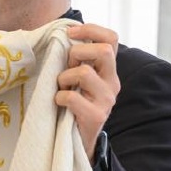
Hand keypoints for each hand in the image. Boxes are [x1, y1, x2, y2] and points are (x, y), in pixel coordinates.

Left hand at [57, 23, 119, 161]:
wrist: (79, 141)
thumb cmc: (73, 105)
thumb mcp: (78, 80)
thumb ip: (77, 61)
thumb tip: (62, 37)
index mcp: (108, 70)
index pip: (111, 39)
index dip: (91, 30)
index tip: (70, 33)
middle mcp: (112, 82)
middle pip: (104, 51)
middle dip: (78, 53)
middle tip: (66, 66)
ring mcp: (106, 99)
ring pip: (84, 72)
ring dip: (64, 77)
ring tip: (61, 87)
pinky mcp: (96, 116)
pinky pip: (71, 97)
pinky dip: (59, 97)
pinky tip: (59, 103)